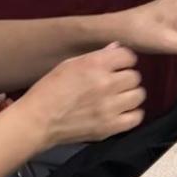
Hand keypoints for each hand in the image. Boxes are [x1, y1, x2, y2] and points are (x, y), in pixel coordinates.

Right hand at [17, 43, 144, 146]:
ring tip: (119, 97)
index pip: (128, 56)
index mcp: (94, 64)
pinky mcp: (110, 127)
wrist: (37, 121)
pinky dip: (131, 113)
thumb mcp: (68, 65)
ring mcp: (110, 107)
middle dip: (126, 77)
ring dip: (130, 94)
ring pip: (139, 95)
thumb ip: (96, 56)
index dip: (124, 60)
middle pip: (135, 76)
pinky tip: (121, 112)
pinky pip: (136, 117)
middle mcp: (106, 83)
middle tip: (115, 83)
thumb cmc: (49, 89)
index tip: (118, 65)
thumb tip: (117, 49)